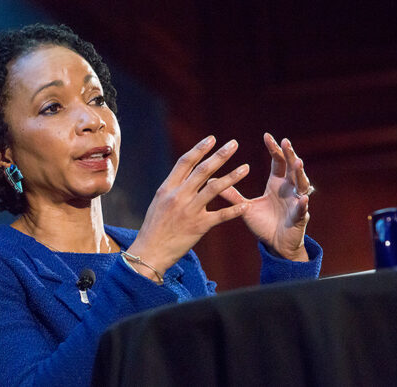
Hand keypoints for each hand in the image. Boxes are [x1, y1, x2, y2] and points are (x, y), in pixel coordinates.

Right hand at [127, 136, 249, 278]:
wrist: (150, 252)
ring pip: (214, 188)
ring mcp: (189, 211)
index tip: (212, 139)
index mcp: (167, 188)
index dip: (199, 149)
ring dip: (232, 177)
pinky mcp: (198, 226)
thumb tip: (186, 174)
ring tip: (246, 168)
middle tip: (234, 144)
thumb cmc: (154, 227)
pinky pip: (220, 215)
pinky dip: (234, 210)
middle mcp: (178, 196)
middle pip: (202, 170)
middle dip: (220, 155)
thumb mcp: (159, 202)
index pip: (185, 162)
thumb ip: (173, 188)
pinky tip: (246, 205)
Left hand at [218, 133, 311, 260]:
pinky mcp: (299, 218)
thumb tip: (211, 181)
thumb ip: (231, 194)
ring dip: (300, 174)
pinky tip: (302, 199)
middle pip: (292, 168)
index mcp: (277, 184)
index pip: (278, 162)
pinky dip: (302, 204)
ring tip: (298, 163)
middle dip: (290, 155)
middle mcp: (289, 190)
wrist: (275, 244)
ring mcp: (296, 202)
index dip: (274, 149)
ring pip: (301, 185)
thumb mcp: (245, 207)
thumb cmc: (263, 223)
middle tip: (286, 142)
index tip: (267, 136)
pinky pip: (302, 210)